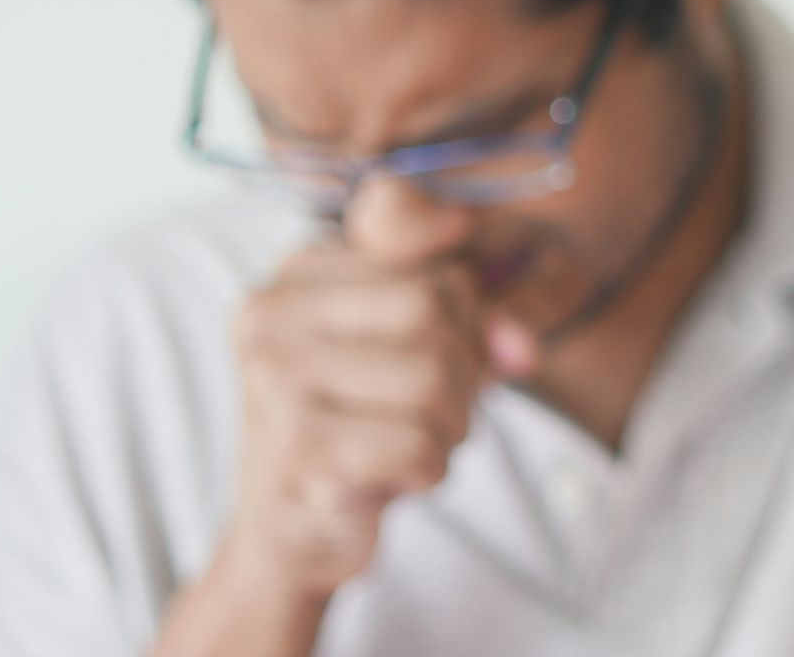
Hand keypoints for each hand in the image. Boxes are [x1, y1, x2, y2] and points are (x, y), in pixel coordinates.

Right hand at [216, 240, 534, 597]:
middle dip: (462, 371)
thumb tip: (521, 346)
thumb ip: (474, 317)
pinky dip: (430, 468)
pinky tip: (397, 476)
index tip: (442, 354)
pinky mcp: (298, 447)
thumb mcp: (415, 348)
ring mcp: (277, 379)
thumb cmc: (363, 427)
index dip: (464, 315)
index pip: (428, 257)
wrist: (292, 534)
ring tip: (414, 443)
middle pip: (432, 307)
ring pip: (432, 376)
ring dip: (450, 425)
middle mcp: (272, 315)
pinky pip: (418, 443)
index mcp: (296, 273)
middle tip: (435, 411)